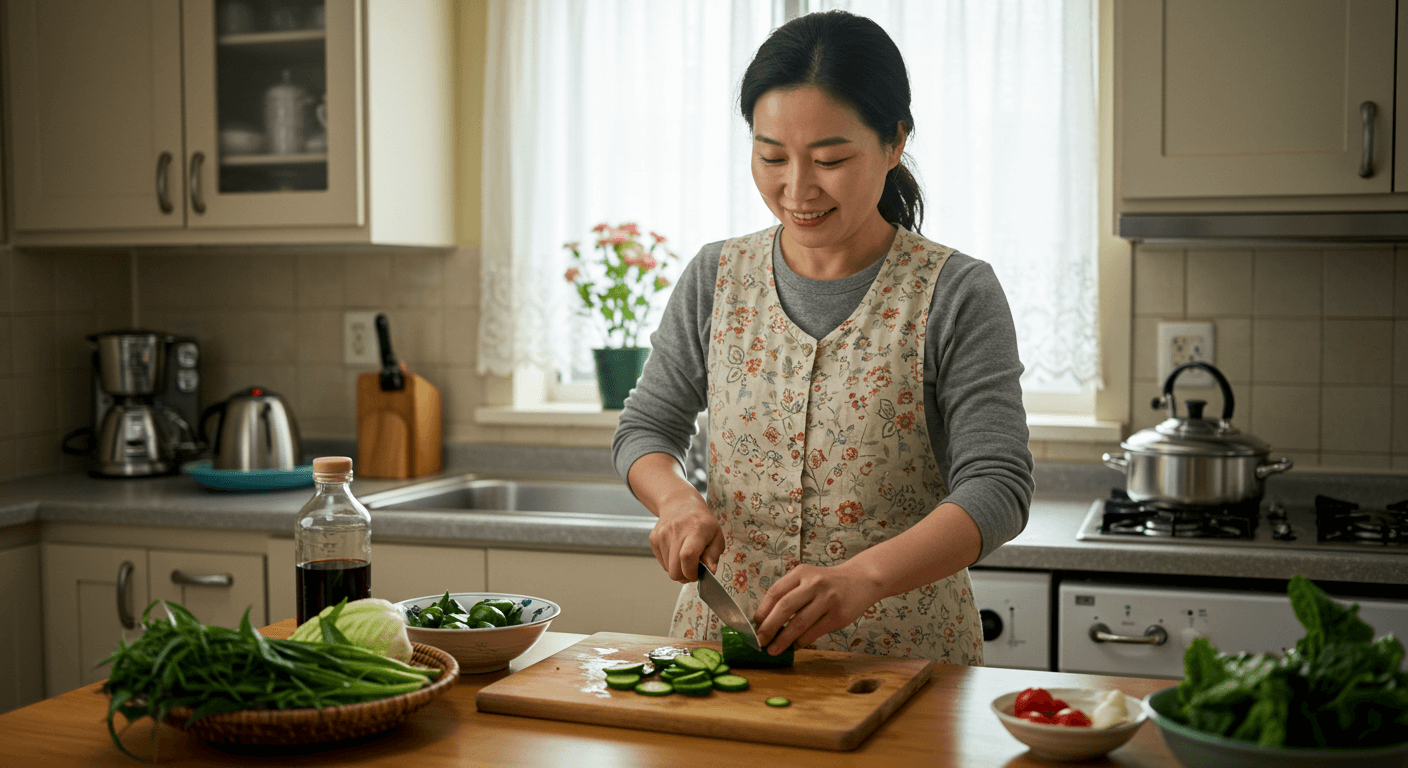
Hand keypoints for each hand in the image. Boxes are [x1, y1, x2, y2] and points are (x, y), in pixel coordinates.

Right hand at [647, 492, 724, 583]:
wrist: (680, 504)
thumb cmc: (701, 522)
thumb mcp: (717, 536)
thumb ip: (713, 555)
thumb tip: (710, 571)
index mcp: (695, 530)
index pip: (687, 557)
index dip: (692, 572)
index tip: (697, 574)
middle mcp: (676, 531)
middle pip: (674, 570)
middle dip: (684, 576)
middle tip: (693, 570)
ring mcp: (662, 534)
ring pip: (668, 569)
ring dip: (678, 569)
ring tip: (686, 558)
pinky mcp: (653, 538)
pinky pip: (662, 563)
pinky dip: (670, 563)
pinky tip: (677, 552)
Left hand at [751, 562, 883, 654]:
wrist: (862, 579)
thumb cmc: (828, 582)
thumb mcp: (808, 578)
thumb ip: (790, 593)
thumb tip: (767, 620)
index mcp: (802, 572)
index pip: (776, 591)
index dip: (763, 610)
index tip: (755, 624)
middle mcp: (814, 583)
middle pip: (785, 607)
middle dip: (769, 627)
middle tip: (759, 641)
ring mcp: (828, 599)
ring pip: (799, 623)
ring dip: (783, 639)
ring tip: (773, 650)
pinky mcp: (839, 616)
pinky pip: (815, 632)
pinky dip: (801, 641)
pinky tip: (794, 646)